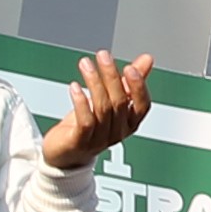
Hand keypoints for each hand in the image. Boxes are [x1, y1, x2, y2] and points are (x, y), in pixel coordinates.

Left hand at [42, 45, 155, 167]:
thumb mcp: (109, 101)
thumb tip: (146, 60)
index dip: (139, 87)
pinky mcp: (80, 142)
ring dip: (94, 83)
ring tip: (86, 65)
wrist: (63, 155)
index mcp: (129, 123)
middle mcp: (117, 133)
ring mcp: (99, 139)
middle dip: (111, 76)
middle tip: (103, 56)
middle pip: (119, 103)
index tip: (130, 68)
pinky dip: (81, 102)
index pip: (143, 106)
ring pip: (102, 109)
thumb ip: (128, 82)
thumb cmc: (87, 127)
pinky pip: (85, 121)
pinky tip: (75, 87)